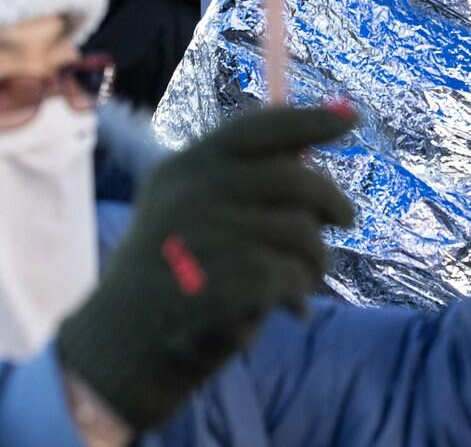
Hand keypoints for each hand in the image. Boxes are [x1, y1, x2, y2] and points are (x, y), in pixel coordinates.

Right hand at [57, 105, 356, 430]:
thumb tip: (314, 147)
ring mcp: (204, 238)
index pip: (256, 130)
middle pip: (294, 177)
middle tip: (347, 219)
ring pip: (302, 232)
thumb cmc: (170, 278)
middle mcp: (191, 194)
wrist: (121, 353)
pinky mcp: (221, 285)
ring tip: (306, 281)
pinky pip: (292, 277)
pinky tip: (291, 309)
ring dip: (316, 260)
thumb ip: (241, 180)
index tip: (349, 118)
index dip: (308, 120)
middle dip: (332, 200)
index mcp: (182, 169)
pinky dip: (299, 295)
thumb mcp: (188, 211)